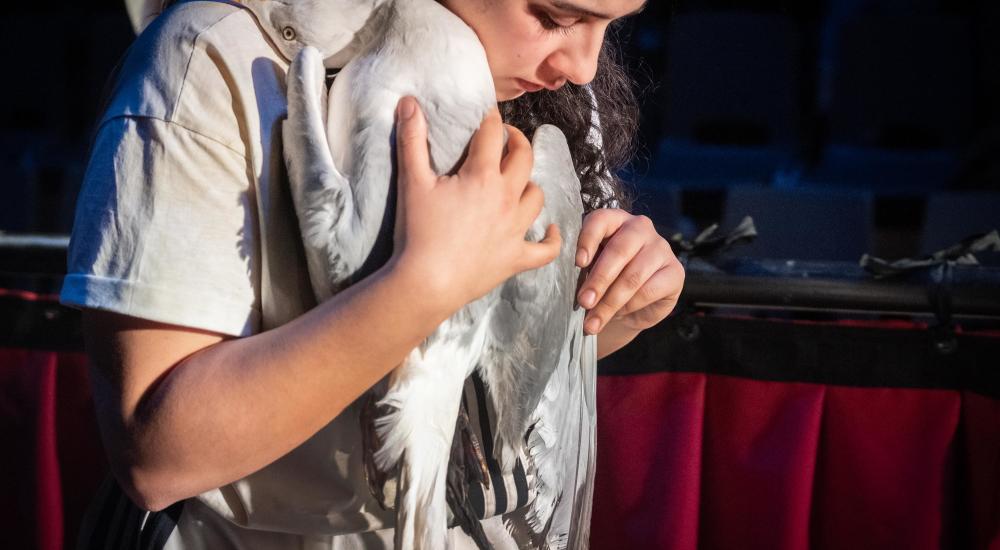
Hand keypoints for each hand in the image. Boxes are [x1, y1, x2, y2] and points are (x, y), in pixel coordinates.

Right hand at [391, 96, 561, 310]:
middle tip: (507, 139)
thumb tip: (408, 102)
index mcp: (483, 176)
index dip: (490, 118)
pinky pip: (546, 249)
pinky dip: (552, 239)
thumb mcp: (412, 181)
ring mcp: (515, 230)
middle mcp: (507, 199)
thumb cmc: (418, 232)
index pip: (493, 134)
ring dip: (529, 184)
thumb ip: (412, 139)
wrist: (426, 283)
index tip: (486, 114)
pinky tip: (550, 231)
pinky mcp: (516, 258)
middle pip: (524, 159)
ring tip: (517, 181)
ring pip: (536, 196)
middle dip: (517, 142)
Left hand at [575, 209, 684, 334]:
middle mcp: (640, 228)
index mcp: (615, 220)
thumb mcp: (590, 269)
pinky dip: (630, 306)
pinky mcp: (675, 271)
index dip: (588, 241)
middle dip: (598, 280)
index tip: (578, 264)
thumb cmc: (606, 280)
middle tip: (584, 302)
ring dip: (610, 302)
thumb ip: (583, 267)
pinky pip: (648, 290)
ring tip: (594, 321)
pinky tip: (619, 314)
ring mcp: (661, 248)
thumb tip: (568, 277)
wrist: (629, 306)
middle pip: (618, 251)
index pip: (601, 220)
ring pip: (633, 276)